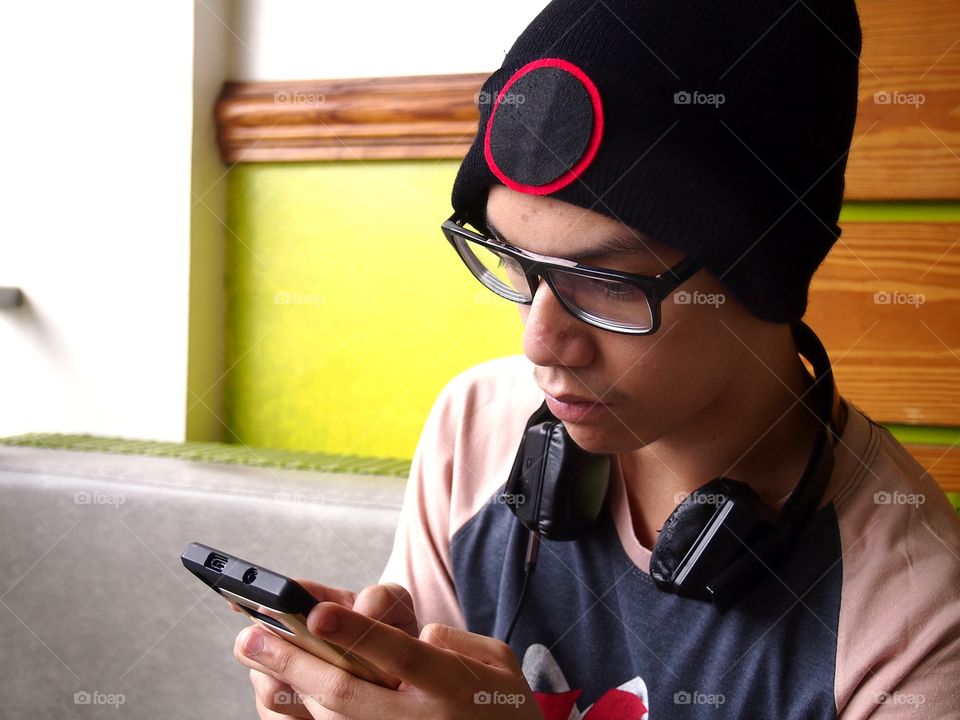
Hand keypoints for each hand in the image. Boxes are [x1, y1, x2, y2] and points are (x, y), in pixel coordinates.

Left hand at [234, 601, 541, 718]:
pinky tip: (279, 695)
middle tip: (251, 636)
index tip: (316, 610)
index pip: (396, 654)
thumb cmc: (503, 709)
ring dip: (289, 692)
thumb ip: (455, 641)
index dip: (355, 631)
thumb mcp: (498, 664)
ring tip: (255, 661)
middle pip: (345, 692)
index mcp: (449, 684)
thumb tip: (413, 635)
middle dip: (294, 662)